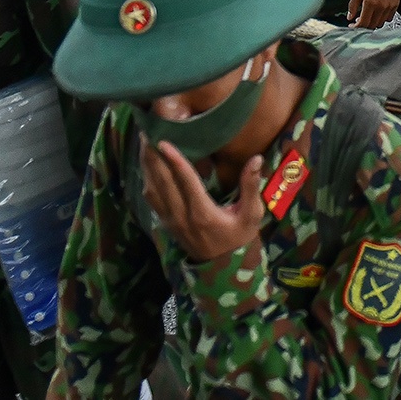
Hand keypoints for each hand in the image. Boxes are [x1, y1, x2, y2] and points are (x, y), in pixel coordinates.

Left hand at [140, 138, 264, 263]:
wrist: (222, 268)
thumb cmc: (239, 238)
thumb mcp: (251, 215)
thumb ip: (251, 187)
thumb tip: (255, 160)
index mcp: (203, 212)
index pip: (185, 181)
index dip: (174, 160)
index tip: (163, 141)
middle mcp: (182, 215)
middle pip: (162, 182)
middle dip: (153, 156)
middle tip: (148, 131)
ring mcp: (171, 220)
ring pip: (153, 189)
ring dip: (147, 165)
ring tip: (144, 142)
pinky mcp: (166, 222)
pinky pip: (151, 198)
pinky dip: (147, 179)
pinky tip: (147, 165)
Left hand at [348, 0, 400, 27]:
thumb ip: (353, 4)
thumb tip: (350, 16)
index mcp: (370, 2)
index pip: (363, 23)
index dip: (356, 27)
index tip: (352, 25)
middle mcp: (381, 7)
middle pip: (371, 26)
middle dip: (363, 26)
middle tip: (358, 21)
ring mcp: (389, 7)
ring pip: (380, 24)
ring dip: (372, 23)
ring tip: (368, 16)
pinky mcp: (395, 5)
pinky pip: (388, 18)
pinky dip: (381, 19)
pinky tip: (377, 12)